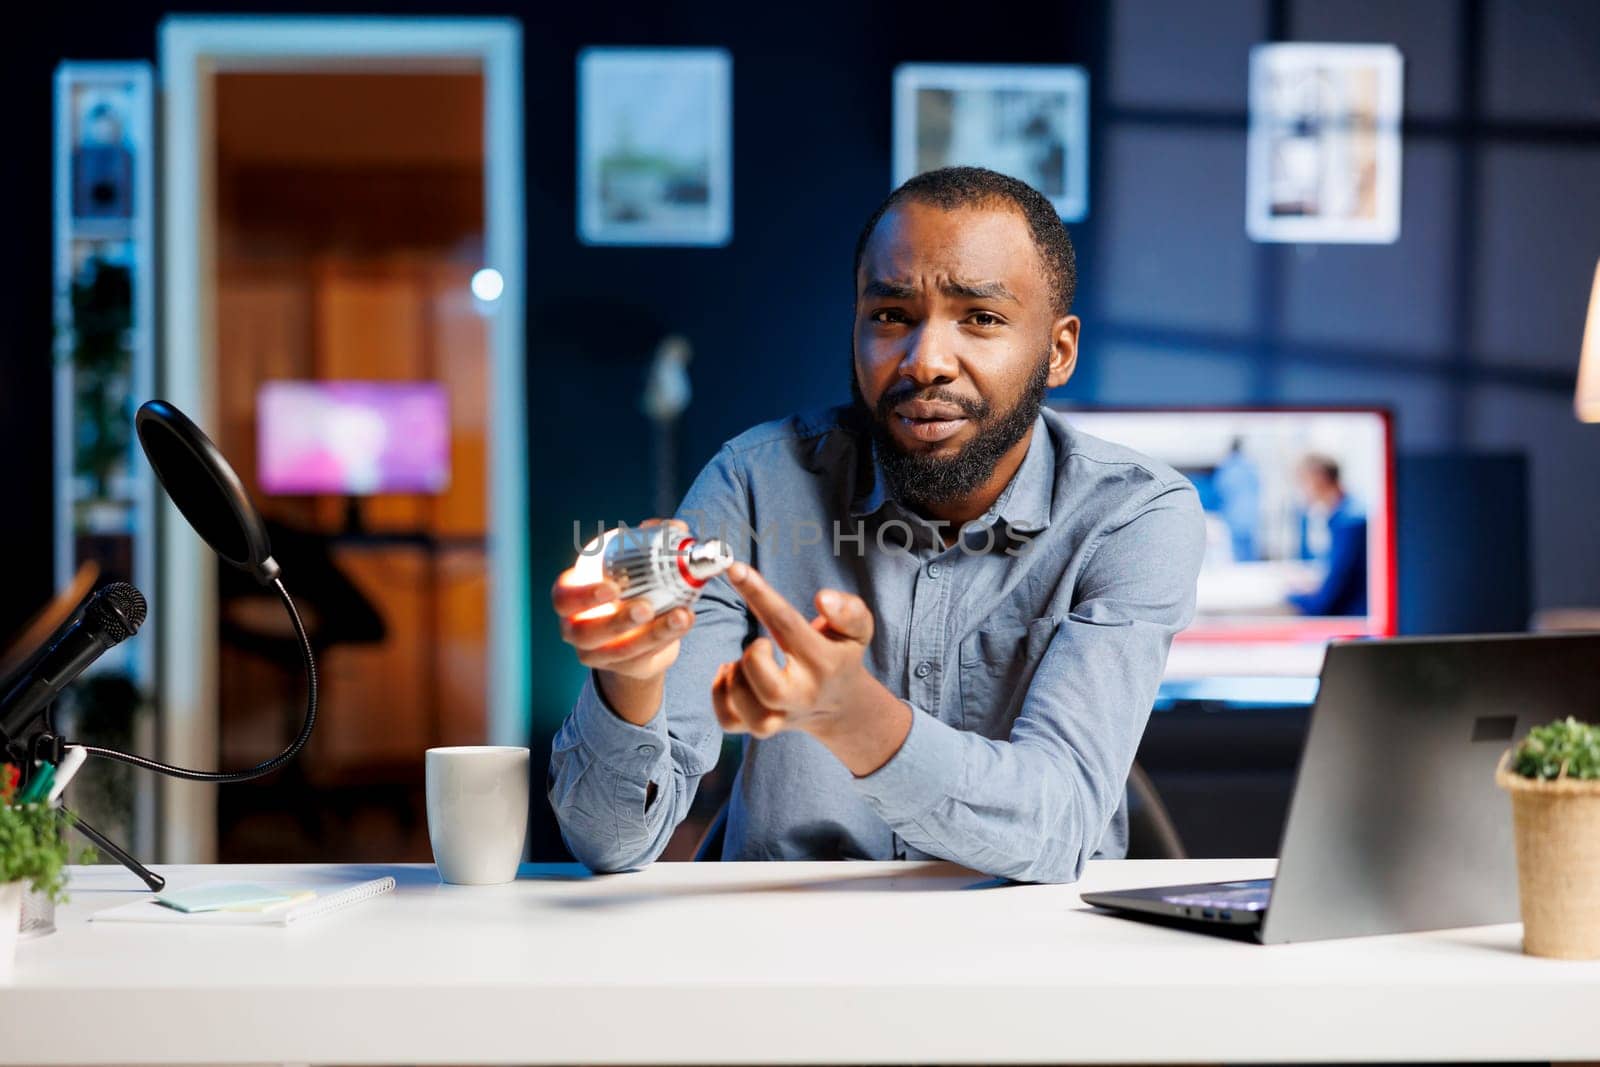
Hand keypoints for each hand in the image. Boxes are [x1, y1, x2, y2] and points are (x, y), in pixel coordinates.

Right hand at [551, 519, 695, 722]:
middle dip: (616, 621)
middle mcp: (577, 629)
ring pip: (619, 651)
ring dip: (653, 634)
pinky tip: (686, 621)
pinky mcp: (624, 668)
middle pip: (585, 631)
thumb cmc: (629, 587)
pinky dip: (667, 639)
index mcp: (571, 597)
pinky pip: (644, 657)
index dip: (582, 595)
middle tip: (645, 608)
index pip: (563, 597)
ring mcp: (597, 653)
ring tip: (681, 616)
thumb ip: (652, 542)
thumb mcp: (634, 565)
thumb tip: (674, 527)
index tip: (612, 588)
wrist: (640, 629)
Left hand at [712, 562, 877, 739]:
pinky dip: (719, 695)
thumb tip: (823, 599)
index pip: (787, 625)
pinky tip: (731, 675)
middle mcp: (803, 695)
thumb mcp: (858, 629)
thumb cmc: (840, 654)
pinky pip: (728, 720)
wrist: (839, 704)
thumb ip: (849, 610)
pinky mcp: (759, 727)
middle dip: (753, 658)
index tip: (735, 568)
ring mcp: (780, 717)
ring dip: (735, 676)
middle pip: (770, 688)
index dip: (759, 593)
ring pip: (745, 707)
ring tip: (746, 660)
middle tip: (759, 643)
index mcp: (824, 662)